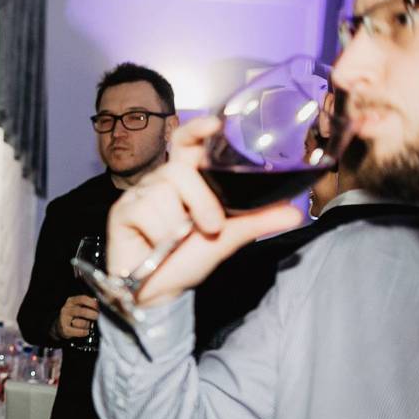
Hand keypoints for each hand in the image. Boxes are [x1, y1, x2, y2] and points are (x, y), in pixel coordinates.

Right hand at [55, 295, 98, 339]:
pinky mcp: (65, 329)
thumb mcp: (78, 306)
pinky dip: (85, 332)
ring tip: (88, 325)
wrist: (60, 325)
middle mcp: (66, 309)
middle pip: (83, 311)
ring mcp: (64, 319)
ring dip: (88, 325)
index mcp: (71, 301)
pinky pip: (79, 332)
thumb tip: (98, 303)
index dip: (92, 303)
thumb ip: (87, 304)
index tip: (98, 307)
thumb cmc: (73, 315)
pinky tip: (86, 331)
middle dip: (93, 315)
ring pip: (81, 323)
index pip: (83, 299)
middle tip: (97, 317)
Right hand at [107, 117, 301, 307]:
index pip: (187, 142)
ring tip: (174, 241)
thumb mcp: (228, 238)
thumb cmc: (187, 260)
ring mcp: (139, 195)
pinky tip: (154, 245)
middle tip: (211, 227)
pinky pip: (146, 211)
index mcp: (185, 179)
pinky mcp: (122, 211)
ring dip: (177, 225)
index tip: (214, 124)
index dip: (197, 129)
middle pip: (180, 171)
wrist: (161, 294)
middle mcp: (161, 181)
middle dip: (202, 201)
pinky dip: (158, 234)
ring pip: (164, 192)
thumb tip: (296, 213)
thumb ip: (257, 221)